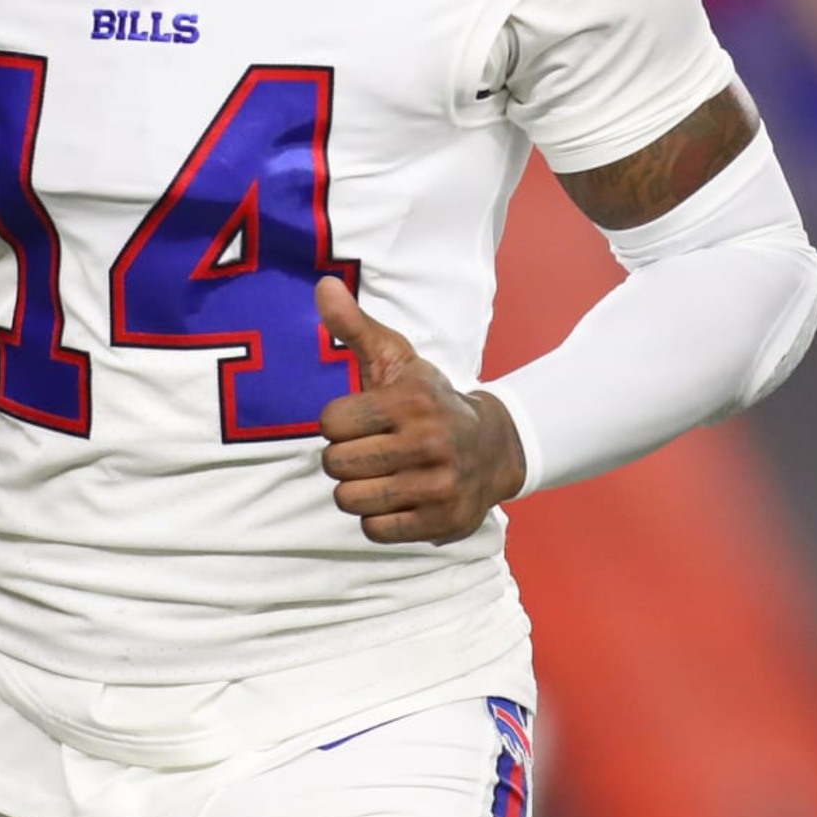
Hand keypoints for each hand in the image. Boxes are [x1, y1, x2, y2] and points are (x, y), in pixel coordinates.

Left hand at [316, 279, 526, 545]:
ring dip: (356, 490)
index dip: (336, 423)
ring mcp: (437, 487)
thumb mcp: (396, 359)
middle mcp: (427, 444)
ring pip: (351, 500)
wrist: (494, 446)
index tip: (357, 420)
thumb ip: (354, 326)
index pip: (331, 424)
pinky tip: (396, 497)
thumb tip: (322, 286)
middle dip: (343, 458)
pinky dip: (377, 518)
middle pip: (336, 465)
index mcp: (410, 401)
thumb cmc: (428, 400)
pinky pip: (375, 531)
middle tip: (367, 449)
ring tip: (380, 473)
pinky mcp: (442, 522)